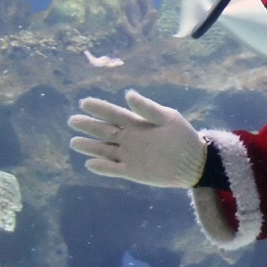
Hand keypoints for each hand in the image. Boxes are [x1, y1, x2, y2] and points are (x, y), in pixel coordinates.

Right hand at [68, 89, 206, 187]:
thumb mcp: (167, 118)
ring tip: (74, 141)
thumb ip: (147, 108)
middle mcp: (129, 138)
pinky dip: (102, 167)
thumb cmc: (182, 136)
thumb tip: (128, 94)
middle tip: (72, 120)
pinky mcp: (132, 171)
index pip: (113, 114)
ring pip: (104, 150)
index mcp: (137, 123)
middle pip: (104, 131)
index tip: (84, 103)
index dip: (99, 109)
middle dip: (88, 125)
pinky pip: (113, 169)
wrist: (194, 161)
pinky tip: (90, 164)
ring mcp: (129, 155)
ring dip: (90, 146)